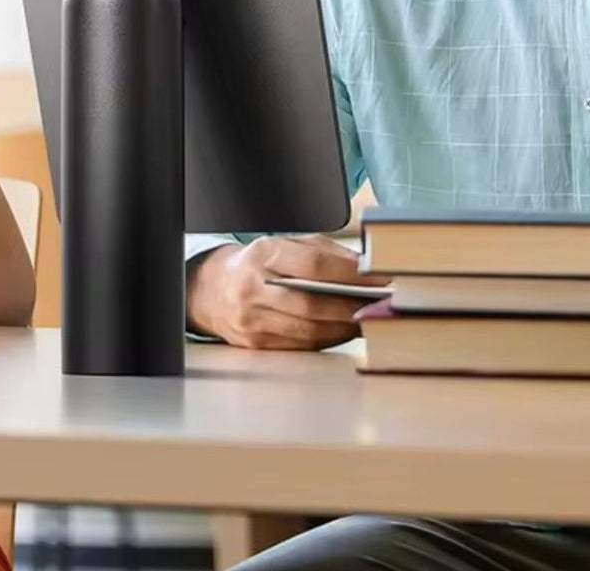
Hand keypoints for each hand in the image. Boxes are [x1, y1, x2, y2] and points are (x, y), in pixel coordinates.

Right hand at [186, 235, 389, 349]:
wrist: (212, 289)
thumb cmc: (258, 264)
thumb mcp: (285, 244)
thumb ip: (324, 251)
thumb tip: (363, 267)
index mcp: (263, 255)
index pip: (313, 265)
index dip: (349, 274)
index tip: (377, 278)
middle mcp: (253, 289)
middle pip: (311, 304)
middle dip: (351, 307)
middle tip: (378, 305)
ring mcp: (251, 321)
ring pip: (308, 330)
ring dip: (343, 328)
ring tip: (367, 319)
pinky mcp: (254, 345)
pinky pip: (300, 346)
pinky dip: (327, 340)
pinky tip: (344, 331)